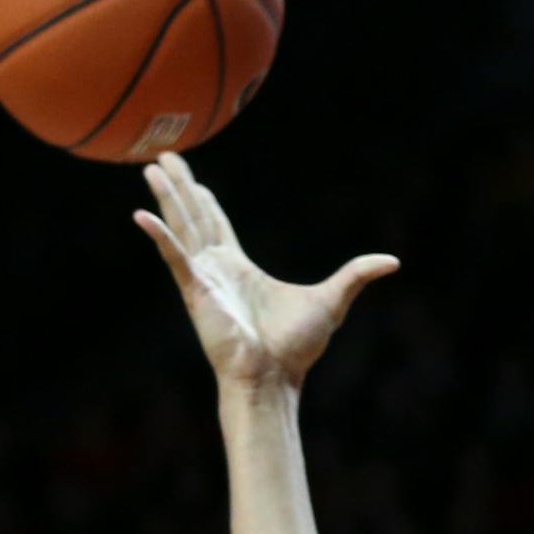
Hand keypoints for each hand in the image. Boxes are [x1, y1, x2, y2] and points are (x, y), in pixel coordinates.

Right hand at [134, 152, 398, 388]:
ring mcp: (203, 279)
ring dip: (167, 198)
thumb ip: (356, 275)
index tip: (193, 178)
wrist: (275, 377)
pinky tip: (141, 215)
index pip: (217, 225)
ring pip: (181, 227)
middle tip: (162, 156)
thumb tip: (392, 262)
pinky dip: (160, 236)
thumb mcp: (333, 300)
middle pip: (194, 216)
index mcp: (240, 268)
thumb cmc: (296, 348)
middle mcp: (216, 269)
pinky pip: (175, 257)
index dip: (204, 200)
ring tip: (150, 168)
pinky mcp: (196, 292)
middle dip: (179, 186)